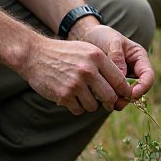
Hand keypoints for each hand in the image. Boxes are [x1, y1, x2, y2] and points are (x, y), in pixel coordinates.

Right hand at [22, 25, 153, 115]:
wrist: (35, 54)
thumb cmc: (65, 53)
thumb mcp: (87, 50)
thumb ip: (105, 65)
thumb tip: (123, 85)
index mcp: (97, 57)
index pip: (120, 80)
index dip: (125, 92)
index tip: (125, 97)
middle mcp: (88, 70)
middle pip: (110, 97)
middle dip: (110, 103)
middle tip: (108, 103)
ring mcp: (75, 84)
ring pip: (94, 106)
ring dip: (90, 105)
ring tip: (82, 96)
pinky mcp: (64, 95)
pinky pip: (78, 110)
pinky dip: (77, 107)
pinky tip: (71, 98)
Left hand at [80, 23, 154, 108]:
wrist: (89, 37)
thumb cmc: (103, 36)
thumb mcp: (112, 42)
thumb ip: (117, 58)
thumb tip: (121, 79)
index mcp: (140, 57)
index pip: (148, 76)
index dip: (143, 88)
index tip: (131, 94)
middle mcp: (135, 69)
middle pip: (139, 89)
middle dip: (129, 98)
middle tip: (116, 104)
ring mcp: (125, 77)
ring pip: (127, 94)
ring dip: (118, 100)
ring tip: (106, 103)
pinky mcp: (113, 83)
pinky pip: (115, 93)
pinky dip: (109, 98)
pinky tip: (99, 99)